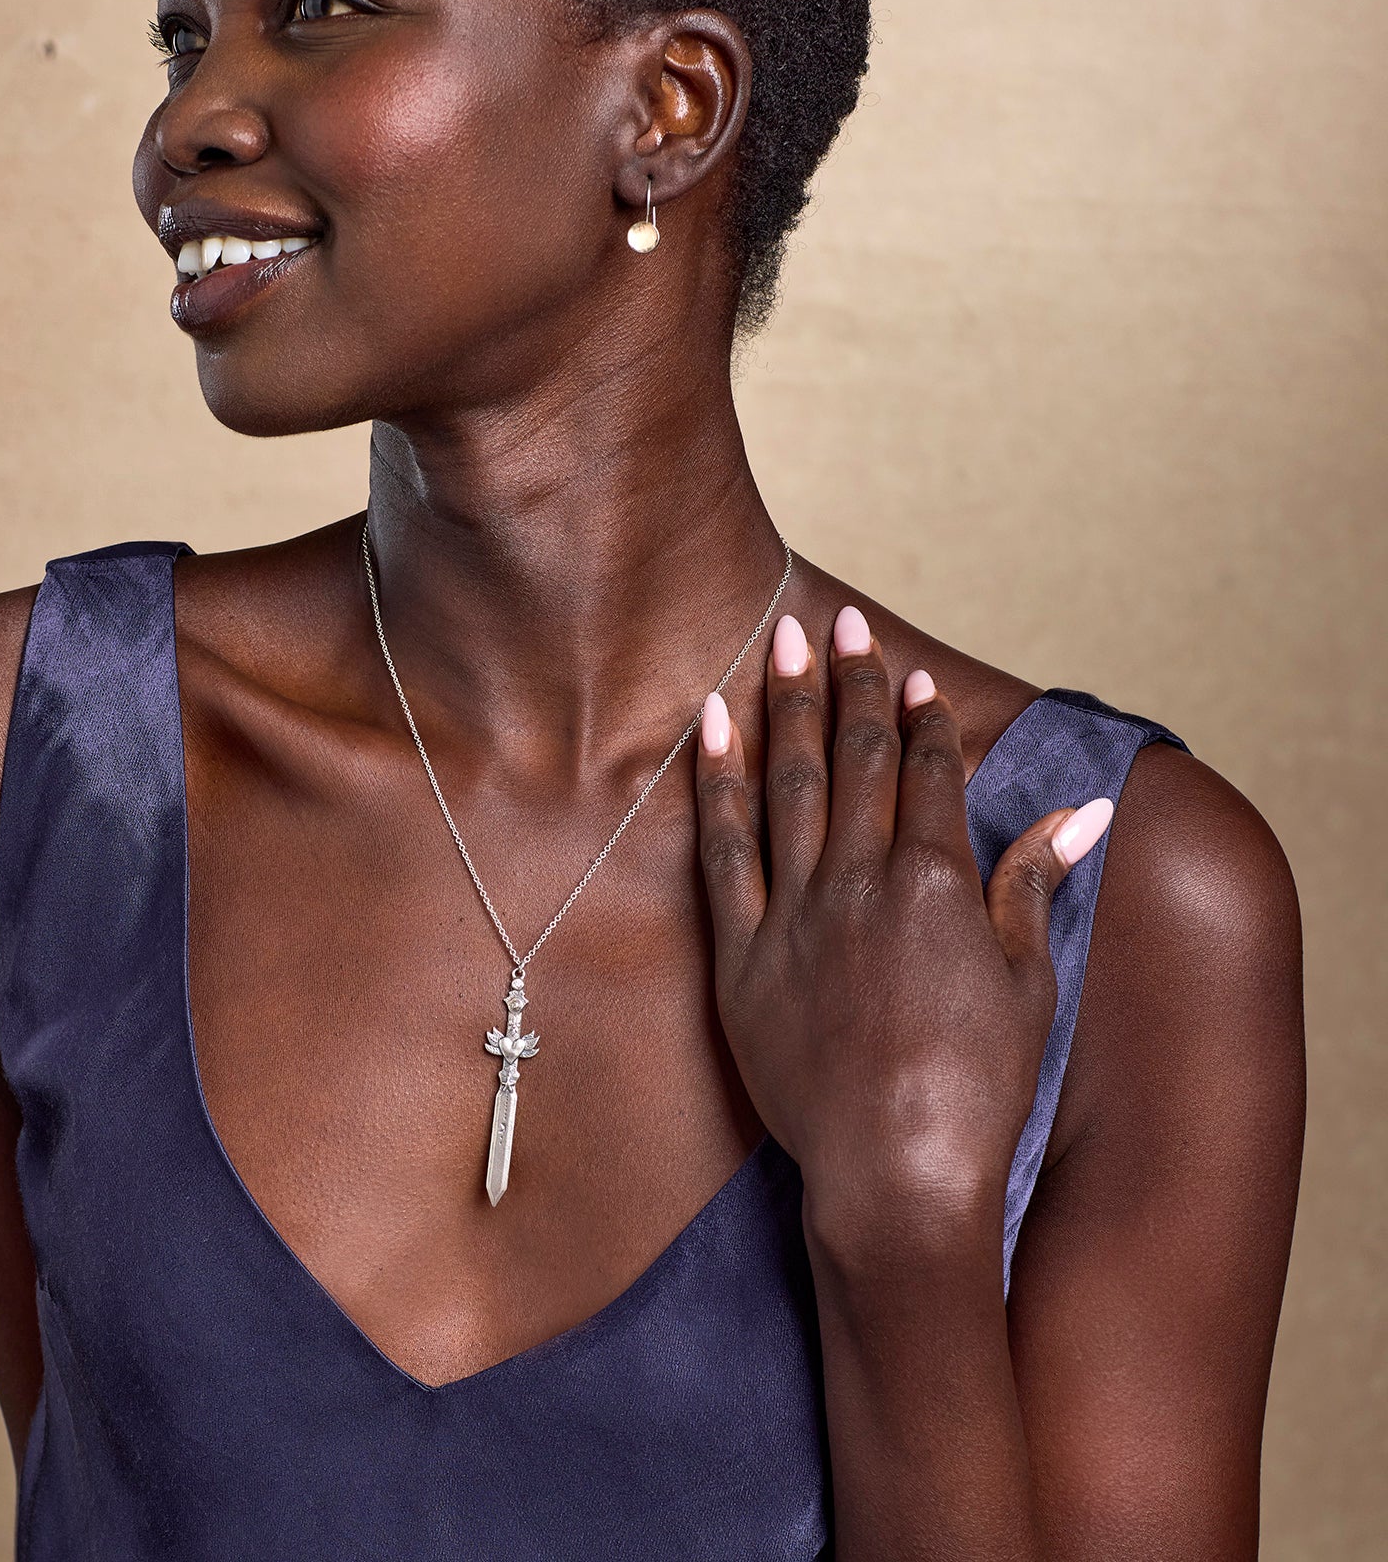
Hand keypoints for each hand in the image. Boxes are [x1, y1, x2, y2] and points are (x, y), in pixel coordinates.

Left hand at [694, 606, 1114, 1246]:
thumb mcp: (1028, 982)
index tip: (914, 674)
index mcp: (935, 884)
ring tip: (780, 644)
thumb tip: (1081, 811)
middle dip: (851, 684)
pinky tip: (714, 725)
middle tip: (839, 622)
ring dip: (786, 707)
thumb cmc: (979, 1087)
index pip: (925, 773)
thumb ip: (1035, 882)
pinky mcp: (742, 953)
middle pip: (854, 760)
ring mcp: (795, 914)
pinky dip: (718, 780)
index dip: (921, 718)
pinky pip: (723, 847)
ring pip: (788, 785)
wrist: (896, 1174)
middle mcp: (861, 882)